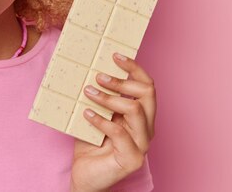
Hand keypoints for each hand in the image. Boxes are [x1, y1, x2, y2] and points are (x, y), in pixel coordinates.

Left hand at [70, 53, 155, 191]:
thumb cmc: (90, 143)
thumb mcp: (95, 113)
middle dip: (122, 81)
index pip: (147, 85)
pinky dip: (100, 119)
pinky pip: (119, 131)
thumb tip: (88, 69)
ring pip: (134, 109)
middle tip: (98, 76)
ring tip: (88, 92)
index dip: (134, 68)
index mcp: (141, 115)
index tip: (115, 55)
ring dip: (109, 97)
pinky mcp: (132, 159)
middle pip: (147, 93)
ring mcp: (142, 144)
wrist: (84, 175)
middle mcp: (146, 128)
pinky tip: (86, 114)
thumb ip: (98, 97)